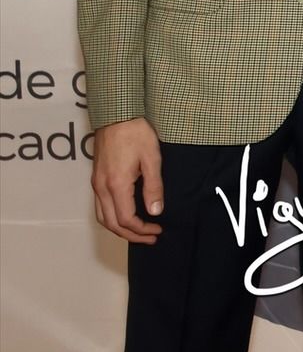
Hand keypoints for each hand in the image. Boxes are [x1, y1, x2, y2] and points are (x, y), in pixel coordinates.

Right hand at [90, 117, 162, 243]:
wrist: (116, 114)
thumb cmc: (136, 133)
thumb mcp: (152, 159)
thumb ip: (153, 187)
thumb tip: (155, 211)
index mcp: (116, 185)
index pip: (126, 219)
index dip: (142, 229)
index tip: (158, 230)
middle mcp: (101, 187)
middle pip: (111, 223)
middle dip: (131, 235)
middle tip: (151, 237)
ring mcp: (96, 183)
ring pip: (102, 216)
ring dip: (119, 228)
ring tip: (139, 231)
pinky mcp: (96, 178)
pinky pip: (100, 206)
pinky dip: (112, 217)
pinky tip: (126, 215)